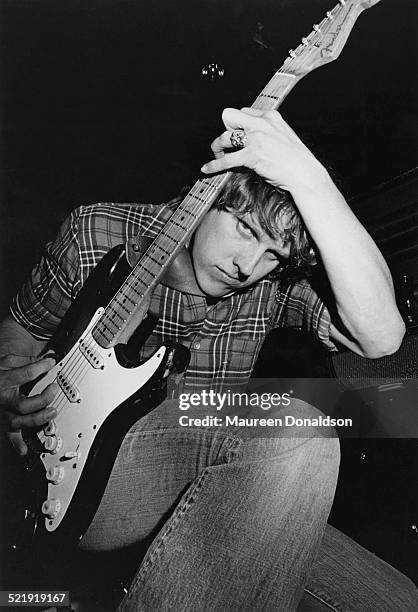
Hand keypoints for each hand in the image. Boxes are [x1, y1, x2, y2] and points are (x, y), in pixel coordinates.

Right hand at [0, 354, 57, 455]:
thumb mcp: (5, 362)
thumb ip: (24, 360)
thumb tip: (46, 357)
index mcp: (3, 381)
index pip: (26, 374)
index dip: (42, 366)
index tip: (51, 362)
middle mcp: (2, 400)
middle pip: (24, 405)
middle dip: (43, 399)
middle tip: (54, 389)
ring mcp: (2, 413)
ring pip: (19, 422)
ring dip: (37, 419)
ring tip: (52, 412)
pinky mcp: (2, 422)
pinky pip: (8, 435)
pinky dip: (16, 444)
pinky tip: (24, 449)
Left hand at [201, 107, 325, 192]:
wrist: (305, 174)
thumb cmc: (297, 161)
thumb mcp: (284, 137)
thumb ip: (268, 133)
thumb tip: (252, 140)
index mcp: (271, 116)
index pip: (244, 112)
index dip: (238, 125)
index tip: (237, 136)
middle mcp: (261, 124)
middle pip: (229, 116)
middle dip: (224, 129)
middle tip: (226, 144)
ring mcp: (256, 139)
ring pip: (224, 136)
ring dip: (217, 147)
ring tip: (217, 156)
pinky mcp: (252, 155)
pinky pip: (225, 159)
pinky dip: (213, 165)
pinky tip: (207, 169)